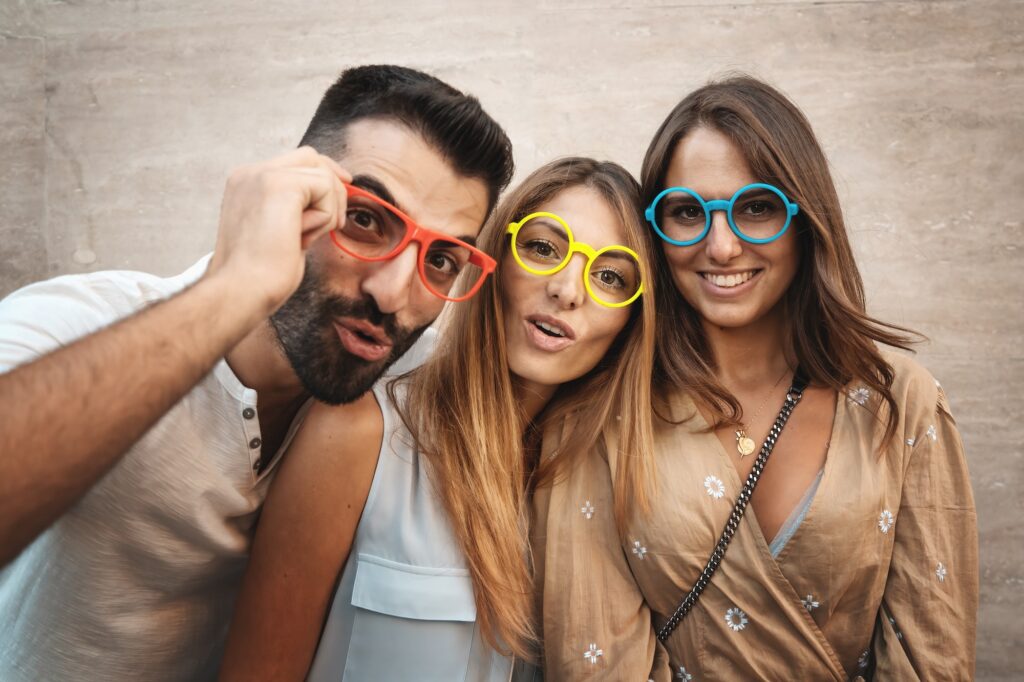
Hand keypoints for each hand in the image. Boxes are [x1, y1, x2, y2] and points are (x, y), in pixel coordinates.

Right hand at [205, 146, 351, 317]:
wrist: (242, 291)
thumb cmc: (260, 274)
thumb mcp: (279, 231)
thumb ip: (296, 209)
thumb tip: (328, 200)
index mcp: (246, 183)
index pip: (295, 161)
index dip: (325, 173)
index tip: (345, 184)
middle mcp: (250, 173)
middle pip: (311, 157)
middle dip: (333, 186)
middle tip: (332, 224)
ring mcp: (261, 175)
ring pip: (322, 173)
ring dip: (327, 209)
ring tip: (304, 238)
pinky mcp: (278, 184)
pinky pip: (325, 187)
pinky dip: (325, 215)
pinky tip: (304, 237)